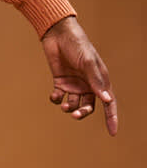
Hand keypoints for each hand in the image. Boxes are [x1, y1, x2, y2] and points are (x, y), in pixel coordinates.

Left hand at [41, 16, 117, 135]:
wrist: (58, 35)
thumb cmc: (78, 46)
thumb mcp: (88, 63)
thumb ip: (96, 81)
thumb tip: (107, 100)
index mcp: (100, 80)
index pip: (109, 102)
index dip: (111, 118)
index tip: (113, 132)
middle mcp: (88, 84)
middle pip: (89, 107)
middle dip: (82, 113)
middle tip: (75, 114)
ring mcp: (74, 84)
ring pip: (73, 104)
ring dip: (69, 107)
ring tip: (64, 104)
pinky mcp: (60, 83)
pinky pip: (59, 98)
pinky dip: (56, 99)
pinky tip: (55, 94)